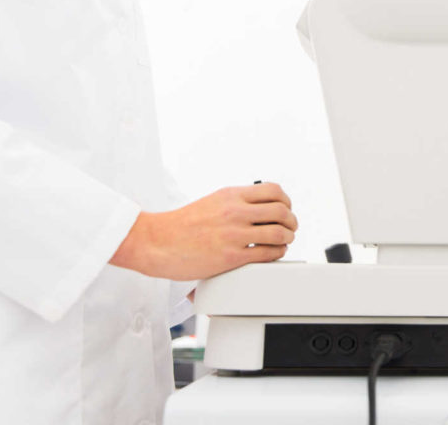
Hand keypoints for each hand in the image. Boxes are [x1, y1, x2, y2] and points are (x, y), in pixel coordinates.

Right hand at [109, 183, 297, 280]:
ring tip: (284, 241)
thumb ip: (235, 202)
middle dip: (291, 221)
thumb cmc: (181, 225)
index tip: (287, 209)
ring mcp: (234, 234)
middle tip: (290, 228)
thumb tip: (260, 206)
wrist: (156, 242)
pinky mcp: (232, 256)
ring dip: (287, 238)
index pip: (274, 191)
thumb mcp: (212, 202)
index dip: (287, 201)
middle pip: (281, 210)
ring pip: (279, 232)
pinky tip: (273, 254)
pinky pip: (267, 253)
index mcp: (231, 195)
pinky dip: (277, 253)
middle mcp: (235, 211)